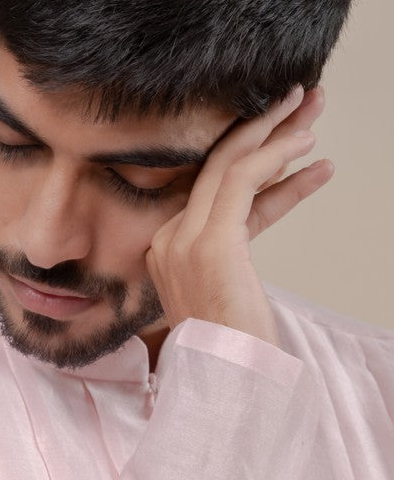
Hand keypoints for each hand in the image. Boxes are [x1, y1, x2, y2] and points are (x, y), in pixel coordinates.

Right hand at [145, 83, 330, 347]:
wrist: (229, 382)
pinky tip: (308, 148)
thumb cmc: (236, 349)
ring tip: (312, 106)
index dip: (256, 160)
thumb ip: (235, 251)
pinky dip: (276, 157)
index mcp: (166, 251)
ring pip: (229, 165)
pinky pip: (243, 182)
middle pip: (216, 168)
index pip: (214, 192)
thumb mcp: (233, 289)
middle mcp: (167, 241)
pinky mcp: (209, 244)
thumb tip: (263, 210)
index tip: (286, 136)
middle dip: (263, 127)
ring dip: (276, 131)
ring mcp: (183, 241)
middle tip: (299, 97)